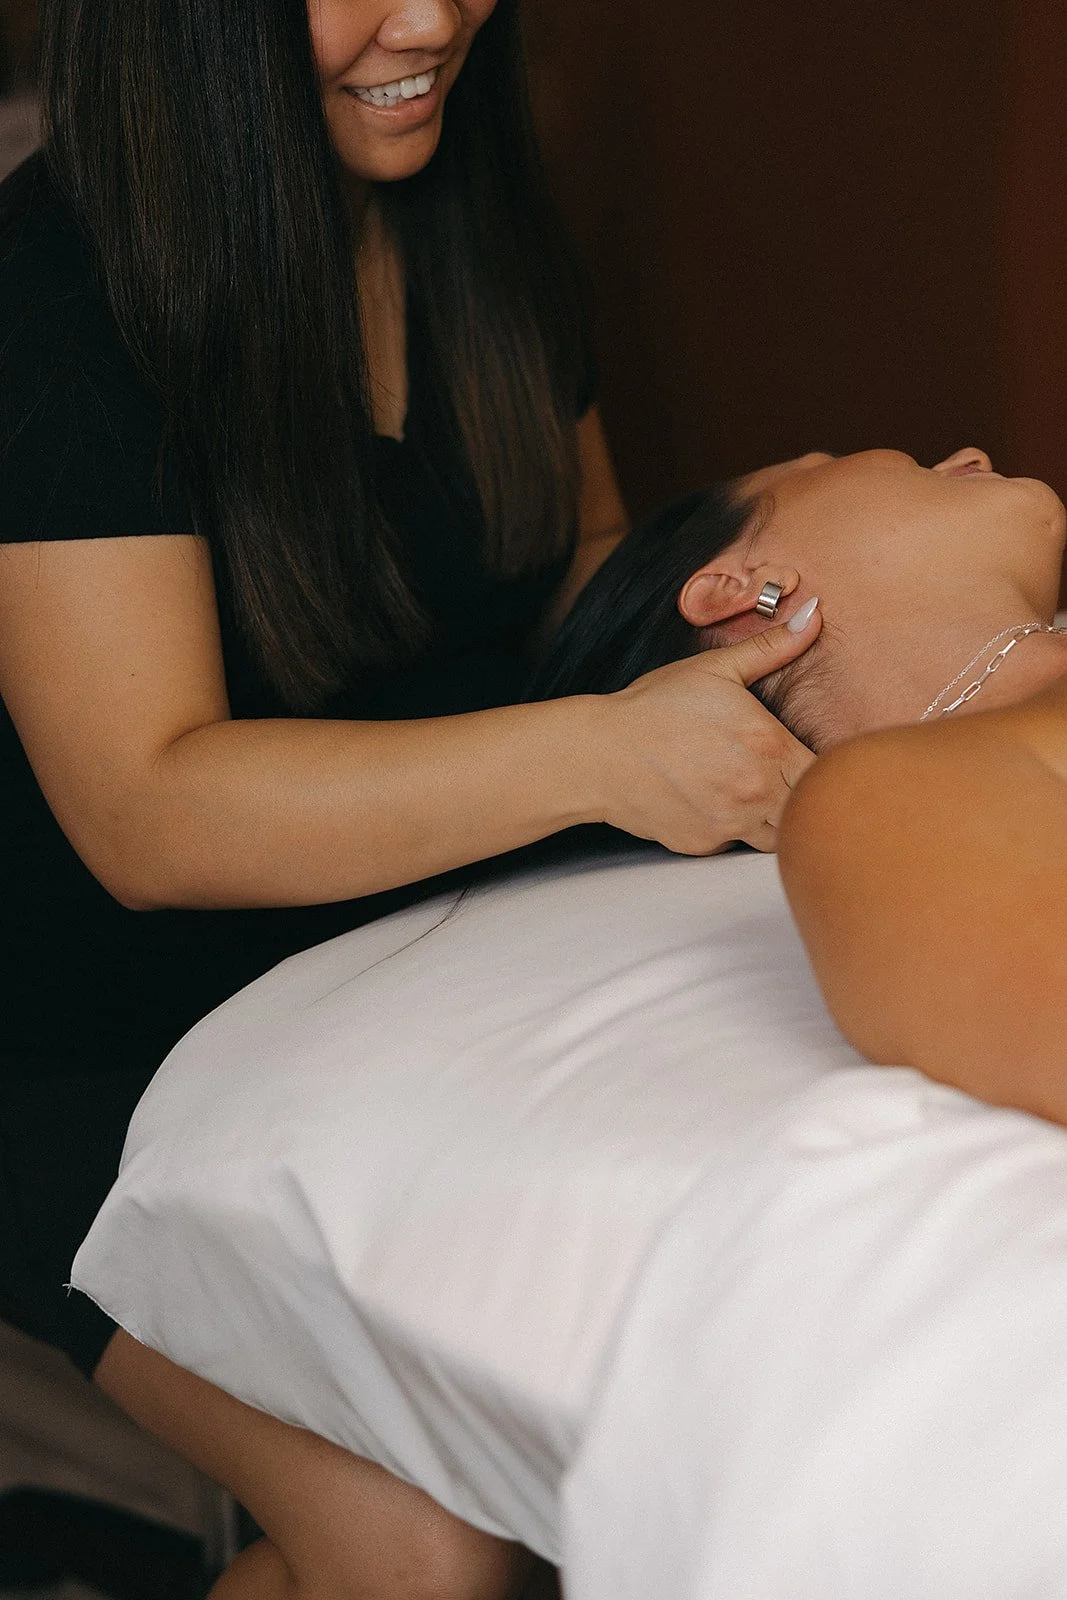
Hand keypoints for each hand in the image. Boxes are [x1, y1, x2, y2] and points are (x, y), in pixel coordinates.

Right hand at [593, 606, 821, 852]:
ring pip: (778, 835)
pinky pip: (734, 844)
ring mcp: (731, 824)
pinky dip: (731, 828)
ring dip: (773, 816)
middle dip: (803, 794)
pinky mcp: (704, 845)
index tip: (812, 756)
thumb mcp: (714, 668)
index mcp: (770, 747)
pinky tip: (709, 800)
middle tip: (783, 774)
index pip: (830, 773)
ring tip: (748, 789)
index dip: (829, 767)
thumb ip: (770, 648)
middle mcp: (758, 793)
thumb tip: (812, 618)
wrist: (599, 754)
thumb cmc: (655, 708)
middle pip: (809, 809)